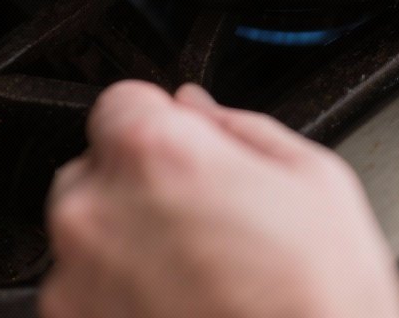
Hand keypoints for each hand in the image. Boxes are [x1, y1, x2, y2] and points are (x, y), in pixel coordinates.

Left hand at [39, 80, 398, 317]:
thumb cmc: (321, 299)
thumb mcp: (311, 176)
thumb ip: (236, 126)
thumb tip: (196, 108)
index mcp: (155, 152)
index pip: (121, 101)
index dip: (161, 122)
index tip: (185, 147)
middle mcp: (97, 212)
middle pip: (97, 169)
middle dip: (141, 184)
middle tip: (202, 219)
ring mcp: (76, 285)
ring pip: (89, 238)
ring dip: (126, 245)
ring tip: (196, 277)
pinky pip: (84, 299)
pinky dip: (118, 302)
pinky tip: (180, 309)